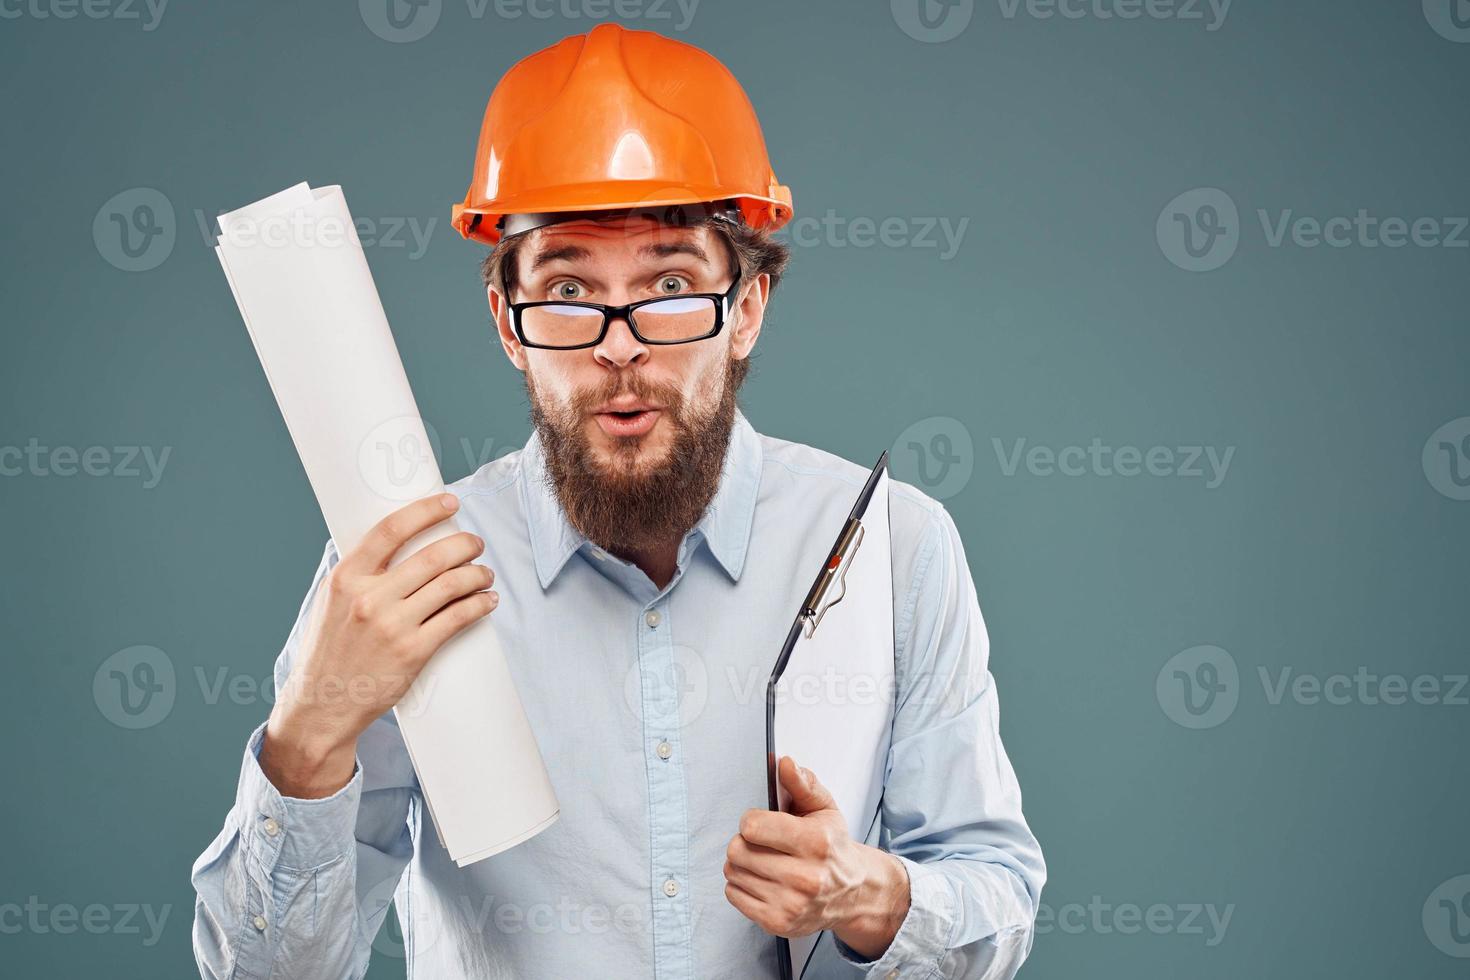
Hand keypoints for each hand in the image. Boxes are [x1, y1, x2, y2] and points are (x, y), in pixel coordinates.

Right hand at [259, 493, 495, 797]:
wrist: (321, 704)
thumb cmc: (328, 650)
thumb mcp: (328, 602)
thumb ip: (356, 573)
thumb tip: (388, 542)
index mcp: (346, 578)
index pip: (391, 530)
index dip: (426, 511)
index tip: (449, 503)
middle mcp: (369, 598)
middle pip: (432, 557)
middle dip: (463, 544)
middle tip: (475, 543)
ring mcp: (393, 626)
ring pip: (451, 585)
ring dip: (477, 574)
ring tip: (484, 573)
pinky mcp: (413, 652)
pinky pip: (457, 618)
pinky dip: (479, 605)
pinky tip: (486, 600)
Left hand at [724, 757, 909, 958]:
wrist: (853, 893)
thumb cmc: (834, 848)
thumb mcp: (825, 809)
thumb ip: (802, 784)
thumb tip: (784, 763)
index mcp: (816, 842)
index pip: (753, 826)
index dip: (751, 820)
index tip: (760, 822)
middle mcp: (805, 877)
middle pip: (738, 850)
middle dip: (744, 841)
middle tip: (761, 842)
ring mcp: (790, 903)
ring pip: (733, 872)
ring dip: (742, 863)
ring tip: (763, 860)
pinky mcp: (778, 923)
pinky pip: (733, 895)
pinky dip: (742, 885)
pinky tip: (762, 880)